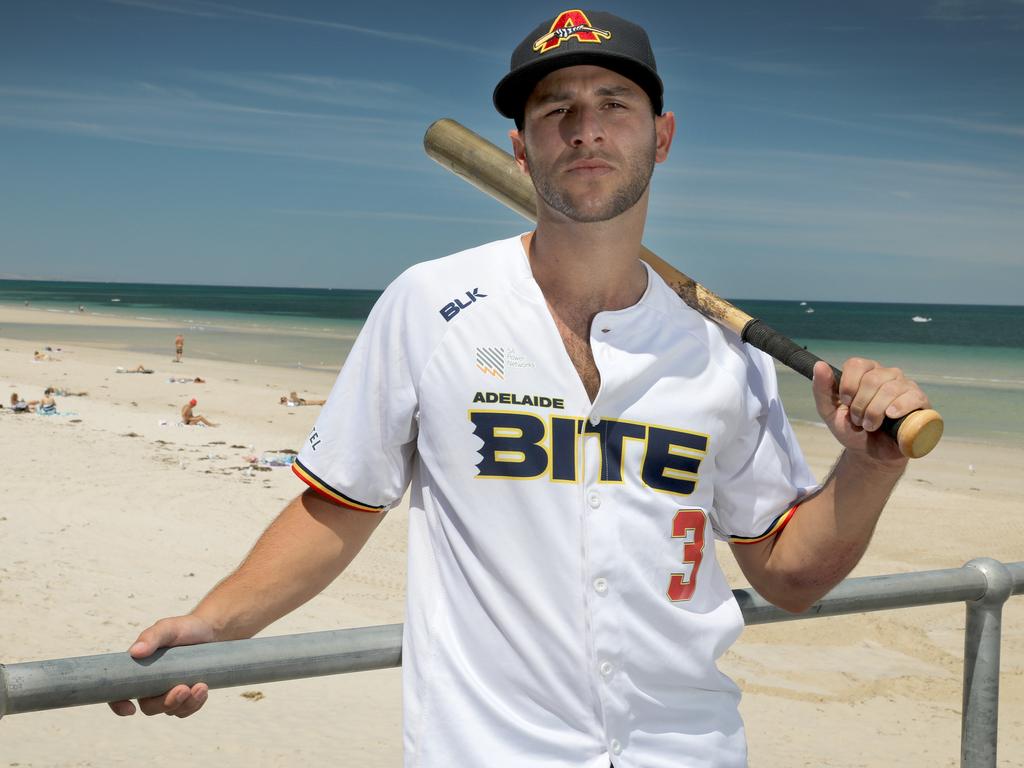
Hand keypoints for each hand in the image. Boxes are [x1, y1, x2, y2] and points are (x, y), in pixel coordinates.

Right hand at [108, 614, 216, 717]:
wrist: (209, 631)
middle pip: (149, 707)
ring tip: (201, 686)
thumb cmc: (184, 628)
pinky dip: (195, 703)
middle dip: (166, 703)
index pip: (119, 692)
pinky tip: (204, 689)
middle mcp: (150, 684)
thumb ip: (151, 637)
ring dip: (185, 704)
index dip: (118, 704)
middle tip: (183, 688)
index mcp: (138, 670)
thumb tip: (135, 652)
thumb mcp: (167, 628)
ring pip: (171, 710)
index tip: (130, 709)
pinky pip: (187, 709)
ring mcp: (168, 692)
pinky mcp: (185, 696)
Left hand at [811, 358, 930, 463]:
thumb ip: (821, 389)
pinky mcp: (920, 402)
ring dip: (875, 412)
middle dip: (860, 405)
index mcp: (865, 372)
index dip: (848, 385)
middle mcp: (886, 374)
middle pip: (873, 379)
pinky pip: (913, 396)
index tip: (845, 403)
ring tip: (870, 425)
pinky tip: (890, 416)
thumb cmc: (851, 430)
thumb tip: (820, 365)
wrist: (870, 454)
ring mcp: (905, 386)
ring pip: (890, 389)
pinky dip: (900, 407)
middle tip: (858, 421)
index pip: (856, 364)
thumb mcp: (829, 411)